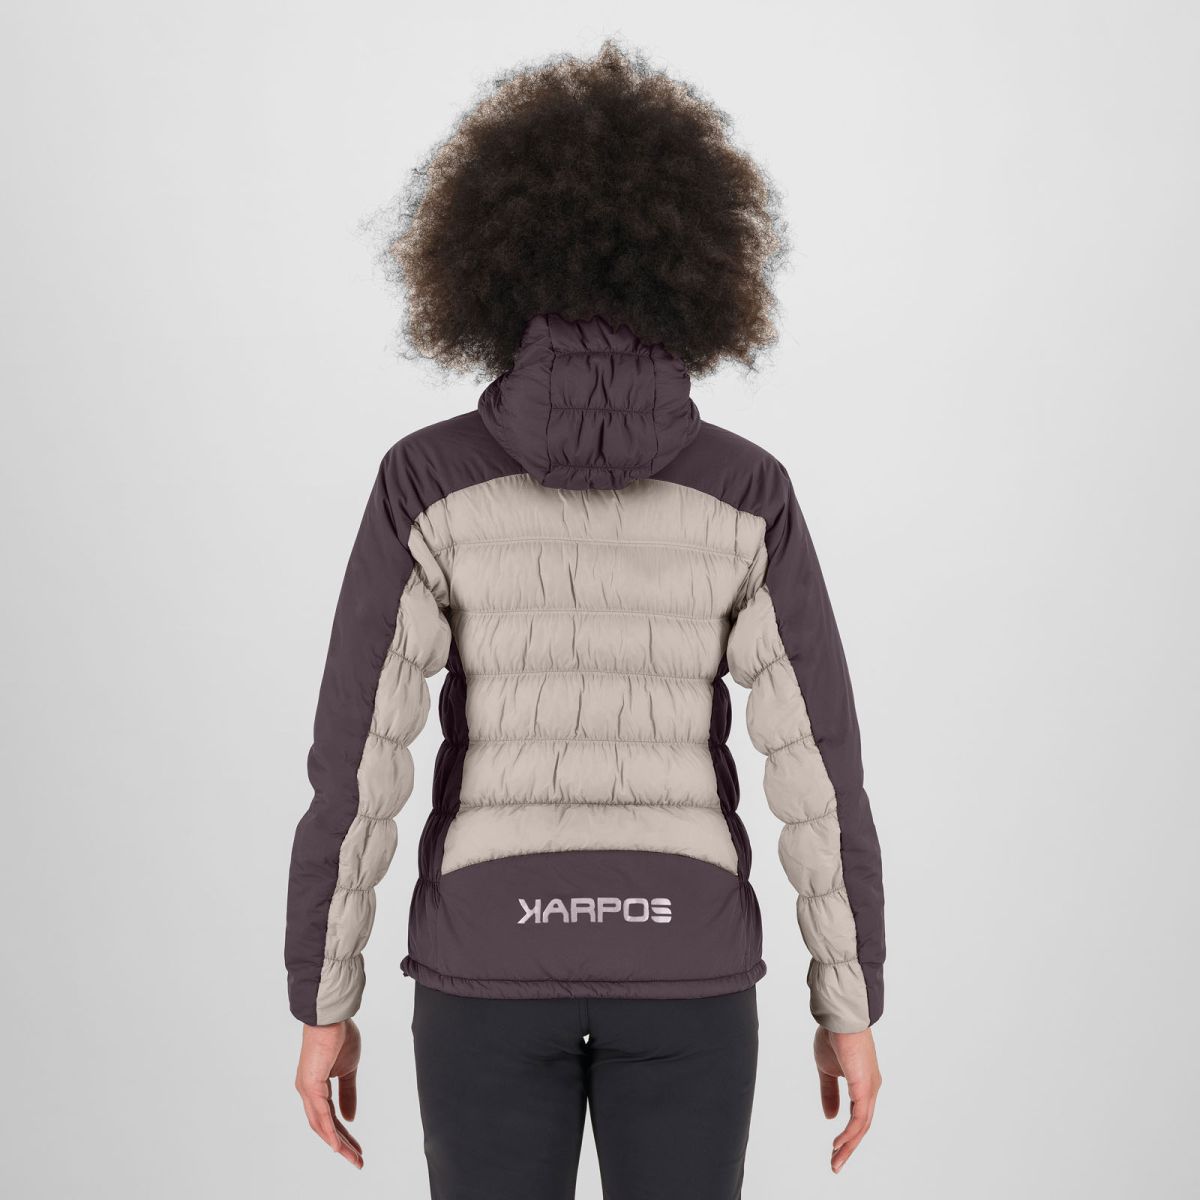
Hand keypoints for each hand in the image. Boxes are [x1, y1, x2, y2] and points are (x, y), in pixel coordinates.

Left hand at [295, 1018, 363, 1168]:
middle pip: (324, 1127)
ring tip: (352, 1157)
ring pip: (321, 1125)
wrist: (333, 1018)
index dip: (344, 1135)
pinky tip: (337, 1145)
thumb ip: (348, 1094)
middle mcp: (308, 1092)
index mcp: (316, 1088)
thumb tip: (350, 1118)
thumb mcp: (348, 1070)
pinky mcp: (310, 1085)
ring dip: (338, 1143)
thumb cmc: (338, 1037)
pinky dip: (329, 1131)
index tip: (357, 1148)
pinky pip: (321, 1114)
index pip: (330, 1118)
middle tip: (358, 1160)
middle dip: (342, 1145)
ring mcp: (307, 1090)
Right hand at [813, 1025, 881, 1173]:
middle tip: (835, 1165)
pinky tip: (839, 1143)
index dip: (847, 1136)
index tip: (834, 1150)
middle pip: (862, 1126)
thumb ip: (829, 1093)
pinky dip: (850, 1133)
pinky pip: (859, 1117)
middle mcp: (871, 1089)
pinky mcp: (864, 1087)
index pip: (858, 1117)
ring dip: (848, 1146)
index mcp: (863, 1084)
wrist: (838, 1017)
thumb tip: (830, 1117)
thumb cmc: (834, 1037)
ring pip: (862, 1126)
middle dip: (848, 1148)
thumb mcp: (827, 1070)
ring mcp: (870, 1089)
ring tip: (835, 1160)